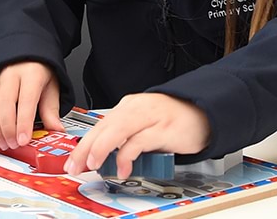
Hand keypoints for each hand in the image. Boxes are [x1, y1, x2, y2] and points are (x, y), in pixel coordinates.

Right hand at [0, 61, 64, 150]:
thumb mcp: (52, 86)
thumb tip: (57, 130)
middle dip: (8, 128)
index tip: (23, 140)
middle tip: (13, 145)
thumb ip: (51, 109)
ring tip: (3, 143)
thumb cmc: (40, 69)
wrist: (27, 51)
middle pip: (5, 103)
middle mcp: (11, 75)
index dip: (23, 122)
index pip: (26, 100)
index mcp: (31, 74)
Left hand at [64, 93, 208, 178]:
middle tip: (76, 166)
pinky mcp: (163, 128)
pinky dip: (127, 155)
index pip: (99, 126)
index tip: (73, 161)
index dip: (83, 145)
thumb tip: (101, 158)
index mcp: (128, 107)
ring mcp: (150, 117)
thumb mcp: (143, 126)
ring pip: (117, 130)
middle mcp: (136, 109)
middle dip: (85, 148)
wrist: (203, 112)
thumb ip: (124, 138)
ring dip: (101, 148)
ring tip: (93, 164)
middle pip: (103, 127)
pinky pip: (139, 141)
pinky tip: (123, 167)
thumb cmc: (172, 121)